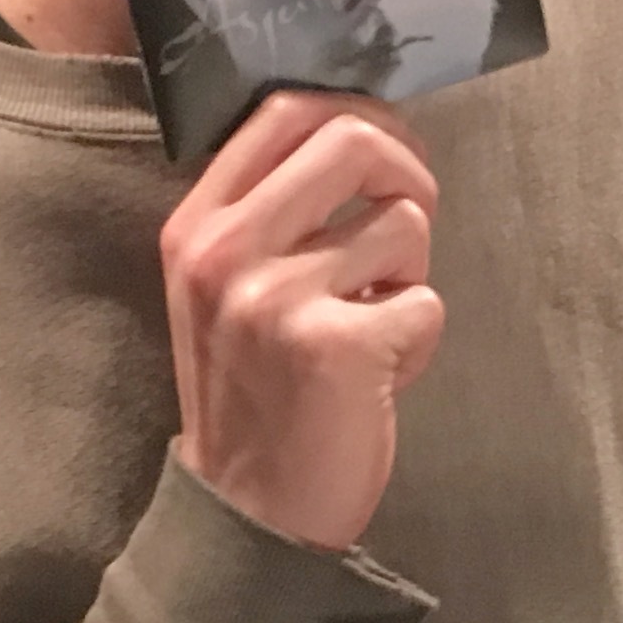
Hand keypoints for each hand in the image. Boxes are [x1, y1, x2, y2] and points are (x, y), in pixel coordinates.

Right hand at [161, 89, 442, 550]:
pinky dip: (419, 336)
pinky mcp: (338, 347)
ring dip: (410, 273)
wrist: (249, 512)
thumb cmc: (255, 389)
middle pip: (353, 140)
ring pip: (404, 223)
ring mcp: (278, 299)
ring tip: (373, 323)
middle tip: (409, 219)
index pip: (284, 110)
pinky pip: (425, 300)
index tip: (385, 153)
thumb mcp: (224, 286)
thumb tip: (363, 131)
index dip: (356, 113)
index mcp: (197, 227)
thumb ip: (271, 210)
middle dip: (407, 172)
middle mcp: (227, 252)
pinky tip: (381, 373)